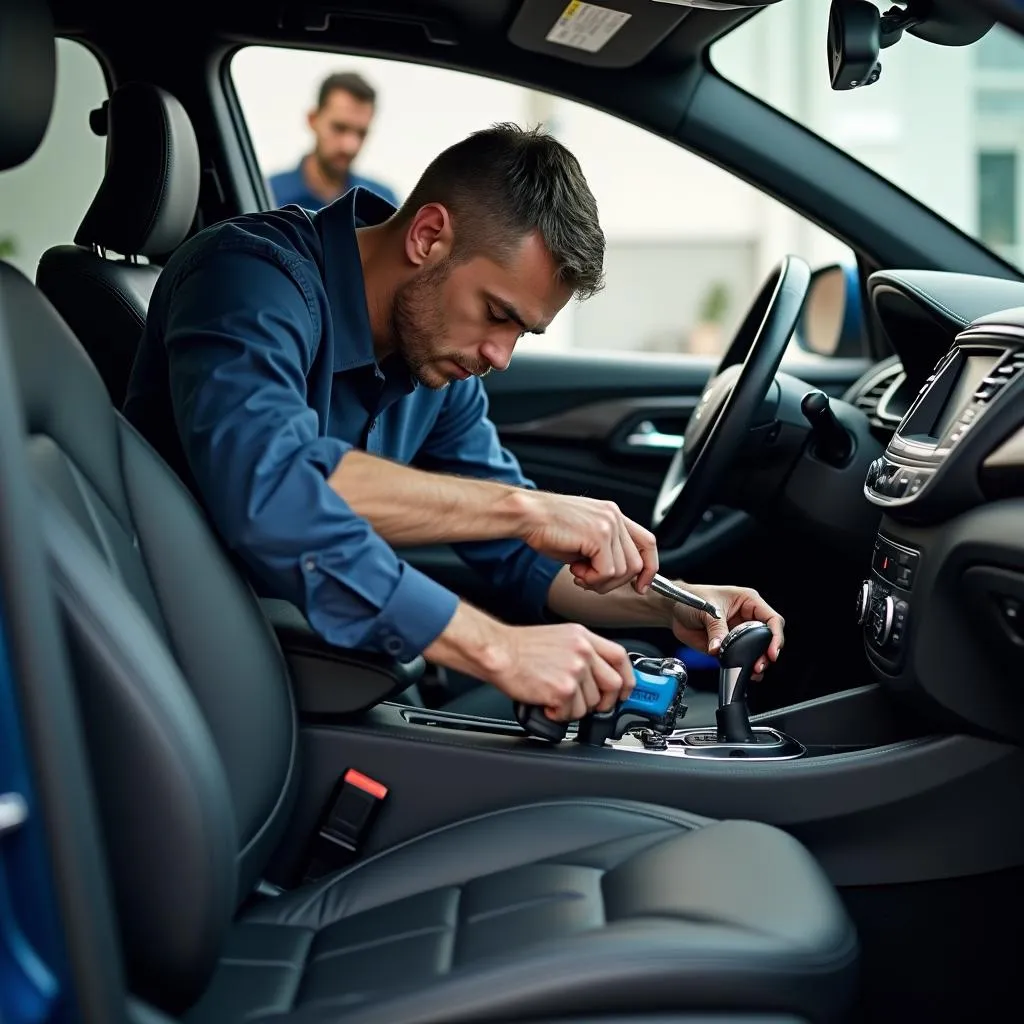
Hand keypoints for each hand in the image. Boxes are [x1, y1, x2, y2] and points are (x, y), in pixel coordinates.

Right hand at [488, 623, 634, 720]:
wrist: (498, 652)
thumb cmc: (520, 647)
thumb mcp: (559, 637)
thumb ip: (582, 651)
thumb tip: (597, 674)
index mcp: (583, 637)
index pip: (620, 657)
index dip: (626, 678)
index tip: (624, 690)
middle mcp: (583, 652)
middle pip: (613, 685)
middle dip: (605, 702)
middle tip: (590, 705)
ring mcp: (575, 670)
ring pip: (591, 704)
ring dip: (574, 708)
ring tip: (556, 699)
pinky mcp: (563, 689)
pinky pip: (572, 713)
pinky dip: (559, 714)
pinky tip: (547, 703)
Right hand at [514, 491, 658, 594]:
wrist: (527, 515)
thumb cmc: (546, 528)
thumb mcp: (583, 539)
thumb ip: (603, 552)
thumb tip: (615, 575)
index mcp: (612, 515)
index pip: (647, 542)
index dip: (649, 568)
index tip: (641, 586)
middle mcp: (615, 516)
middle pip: (637, 562)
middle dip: (615, 582)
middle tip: (589, 581)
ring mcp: (609, 524)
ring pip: (624, 570)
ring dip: (601, 581)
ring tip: (579, 574)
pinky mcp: (599, 535)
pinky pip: (609, 571)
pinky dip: (593, 579)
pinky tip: (576, 572)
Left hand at [667, 584, 784, 679]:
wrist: (674, 610)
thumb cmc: (691, 598)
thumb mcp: (706, 609)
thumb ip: (715, 628)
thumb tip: (718, 647)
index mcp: (748, 602)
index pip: (772, 619)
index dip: (775, 635)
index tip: (772, 651)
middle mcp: (747, 618)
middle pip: (768, 638)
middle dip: (767, 653)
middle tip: (759, 665)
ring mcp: (739, 634)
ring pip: (758, 651)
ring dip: (757, 662)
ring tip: (753, 671)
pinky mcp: (729, 647)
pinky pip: (742, 659)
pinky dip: (744, 667)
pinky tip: (745, 673)